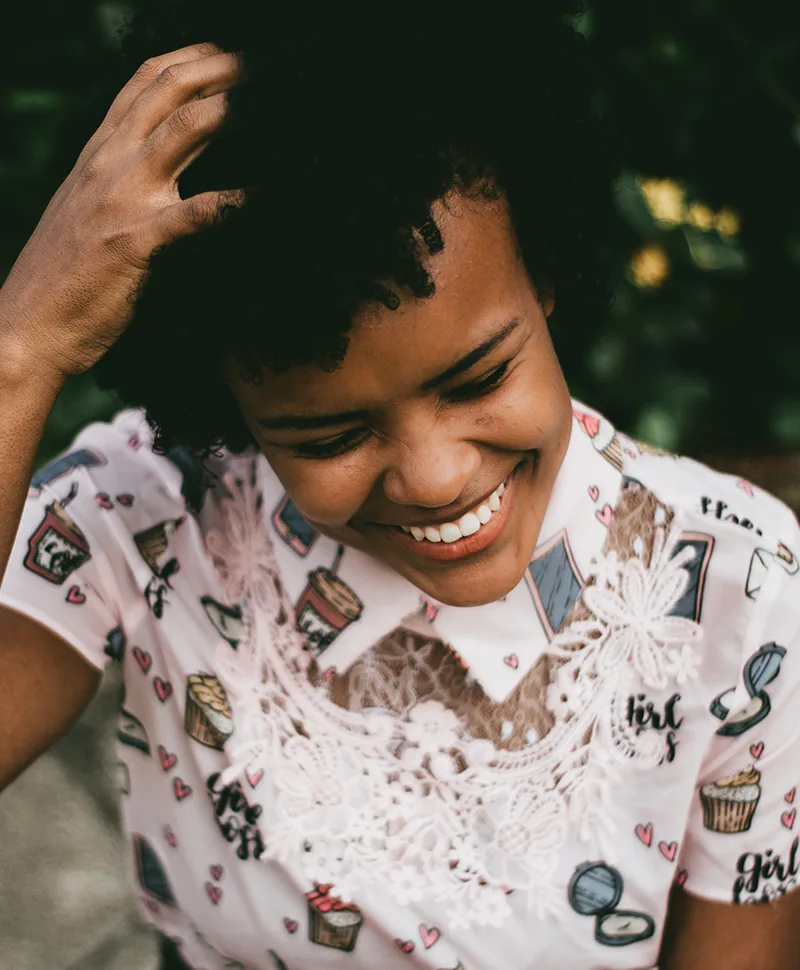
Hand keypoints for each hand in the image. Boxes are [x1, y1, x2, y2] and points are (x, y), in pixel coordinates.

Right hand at [0, 42, 244, 379]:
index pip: (146, 83)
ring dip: (232, 109)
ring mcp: (123, 198)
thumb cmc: (62, 276)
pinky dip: (237, 203)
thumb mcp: (86, 211)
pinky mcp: (137, 242)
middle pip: (170, 90)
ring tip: (276, 105)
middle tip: (265, 68)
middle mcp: (110, 163)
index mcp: (99, 154)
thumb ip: (119, 182)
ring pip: (184, 130)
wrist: (29, 325)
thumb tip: (162, 175)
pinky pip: (198, 213)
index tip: (230, 57)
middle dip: (222, 69)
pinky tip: (268, 200)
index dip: (192, 60)